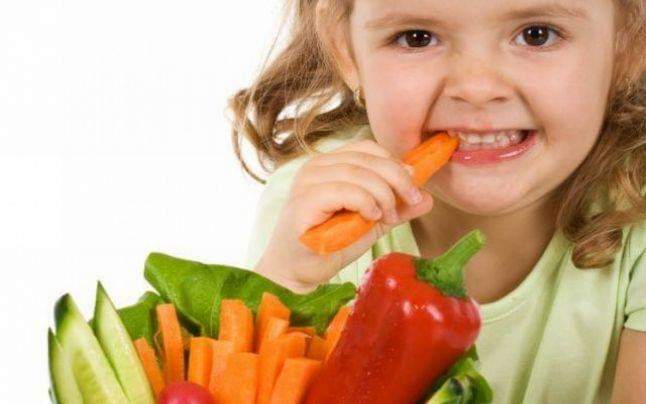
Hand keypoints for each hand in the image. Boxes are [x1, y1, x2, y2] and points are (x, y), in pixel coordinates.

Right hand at [255, 139, 433, 292]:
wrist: (298, 272)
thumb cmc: (329, 245)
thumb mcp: (371, 222)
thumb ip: (396, 208)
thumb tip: (427, 198)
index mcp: (330, 164)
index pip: (368, 148)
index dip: (394, 163)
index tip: (412, 188)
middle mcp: (316, 166)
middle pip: (368, 159)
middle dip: (397, 179)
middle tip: (410, 201)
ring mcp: (308, 182)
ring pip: (359, 173)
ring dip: (383, 195)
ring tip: (386, 217)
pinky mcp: (304, 201)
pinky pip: (344, 190)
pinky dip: (365, 202)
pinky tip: (371, 217)